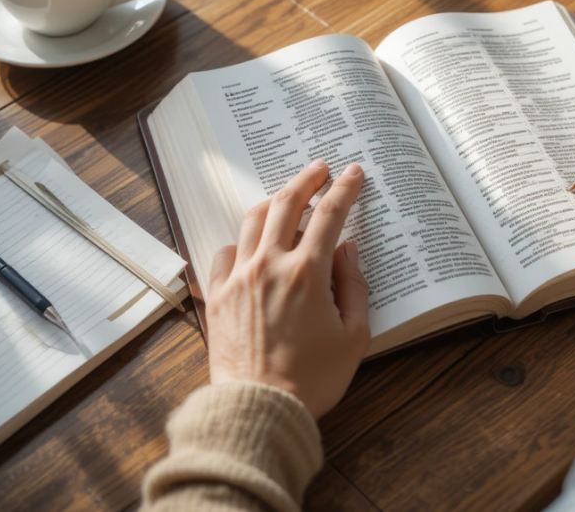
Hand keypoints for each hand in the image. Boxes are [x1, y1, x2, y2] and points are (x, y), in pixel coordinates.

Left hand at [206, 160, 370, 418]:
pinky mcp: (218, 296)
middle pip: (287, 203)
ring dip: (273, 199)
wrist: (258, 408)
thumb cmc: (311, 380)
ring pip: (253, 220)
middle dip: (306, 179)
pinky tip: (251, 243)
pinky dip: (241, 240)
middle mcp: (270, 266)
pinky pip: (225, 253)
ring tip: (287, 193)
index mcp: (308, 274)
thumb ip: (355, 287)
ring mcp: (239, 278)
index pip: (329, 215)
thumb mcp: (354, 337)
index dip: (344, 189)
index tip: (352, 174)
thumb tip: (348, 251)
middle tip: (319, 167)